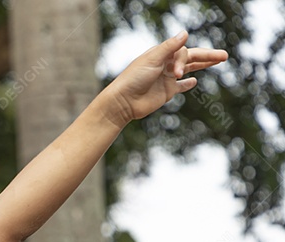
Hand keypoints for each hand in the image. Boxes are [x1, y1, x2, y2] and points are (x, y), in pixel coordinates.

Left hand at [106, 30, 228, 124]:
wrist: (122, 102)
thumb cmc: (133, 79)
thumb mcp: (151, 60)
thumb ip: (169, 48)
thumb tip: (185, 33)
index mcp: (162, 55)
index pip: (183, 52)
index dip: (184, 60)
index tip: (177, 72)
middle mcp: (166, 65)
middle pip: (191, 58)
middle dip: (207, 56)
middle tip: (224, 56)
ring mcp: (167, 78)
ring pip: (189, 69)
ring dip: (203, 65)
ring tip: (219, 61)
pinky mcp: (166, 92)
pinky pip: (180, 86)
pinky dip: (187, 83)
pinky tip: (194, 80)